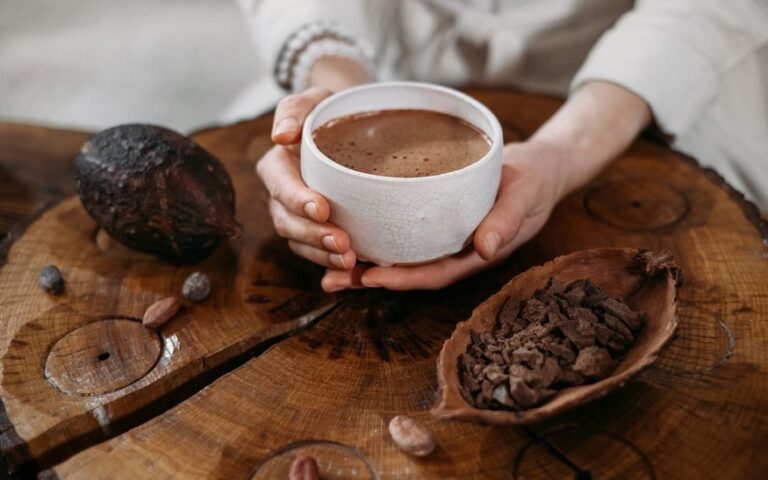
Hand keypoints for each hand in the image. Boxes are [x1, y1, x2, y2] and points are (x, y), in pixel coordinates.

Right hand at [256, 87, 357, 271]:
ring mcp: (298, 218)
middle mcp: (282, 197)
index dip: (298, 200)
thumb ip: (295, 111)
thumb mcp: (313, 100)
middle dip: (313, 236)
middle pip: (288, 223)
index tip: (322, 208)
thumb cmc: (330, 111)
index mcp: (277, 167)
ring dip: (323, 256)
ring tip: (350, 262)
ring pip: (301, 244)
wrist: (349, 127)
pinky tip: (354, 273)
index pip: (281, 186)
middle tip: (342, 244)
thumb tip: (280, 136)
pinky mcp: (317, 232)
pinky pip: (319, 255)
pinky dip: (333, 268)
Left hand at [322, 141, 568, 290]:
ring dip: (363, 262)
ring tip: (324, 264)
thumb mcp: (525, 196)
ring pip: (399, 256)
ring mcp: (443, 238)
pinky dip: (376, 236)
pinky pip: (402, 233)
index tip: (370, 277)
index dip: (402, 279)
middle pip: (407, 271)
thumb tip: (486, 249)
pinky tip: (347, 230)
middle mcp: (453, 251)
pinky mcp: (434, 219)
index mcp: (474, 254)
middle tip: (329, 278)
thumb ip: (507, 221)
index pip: (434, 274)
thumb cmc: (534, 182)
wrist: (538, 168)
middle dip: (368, 278)